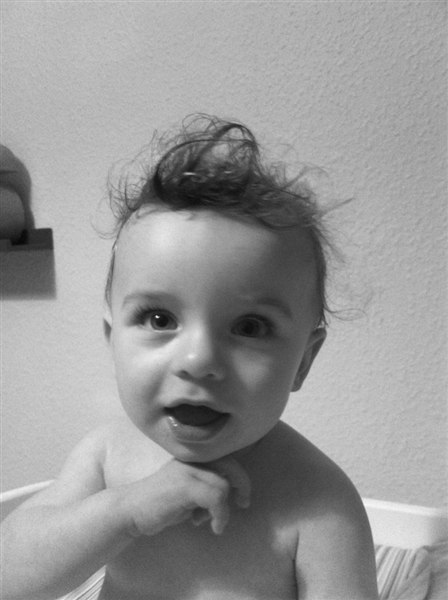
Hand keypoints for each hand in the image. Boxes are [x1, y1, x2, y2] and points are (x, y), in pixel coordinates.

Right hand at [121, 456, 250, 536]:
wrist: (131, 510)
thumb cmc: (160, 504)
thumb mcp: (188, 491)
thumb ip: (206, 487)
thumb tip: (230, 494)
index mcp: (194, 459)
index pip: (226, 458)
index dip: (239, 476)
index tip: (241, 496)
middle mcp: (192, 460)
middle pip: (230, 465)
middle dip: (242, 484)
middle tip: (243, 504)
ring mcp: (187, 471)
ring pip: (223, 486)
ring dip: (224, 510)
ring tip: (214, 523)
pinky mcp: (184, 486)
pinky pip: (215, 498)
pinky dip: (220, 514)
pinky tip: (214, 526)